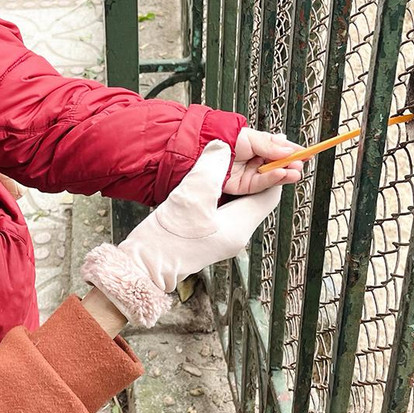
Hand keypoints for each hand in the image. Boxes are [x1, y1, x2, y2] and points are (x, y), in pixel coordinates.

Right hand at [80, 143, 281, 325]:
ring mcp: (223, 239)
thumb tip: (223, 146)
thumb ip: (211, 167)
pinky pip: (223, 210)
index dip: (270, 172)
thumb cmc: (167, 236)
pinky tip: (206, 181)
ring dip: (234, 183)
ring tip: (223, 162)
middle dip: (252, 175)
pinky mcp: (209, 238)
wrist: (143, 266)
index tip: (263, 152)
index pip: (269, 195)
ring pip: (238, 203)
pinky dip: (220, 193)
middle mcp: (237, 236)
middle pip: (255, 199)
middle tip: (244, 152)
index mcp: (240, 227)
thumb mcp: (191, 195)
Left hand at [223, 128, 303, 194]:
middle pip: (279, 165)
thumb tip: (289, 149)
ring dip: (286, 174)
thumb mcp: (252, 137)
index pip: (281, 150)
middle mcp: (256, 160)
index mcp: (259, 145)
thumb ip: (271, 146)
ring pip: (273, 176)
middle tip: (300, 163)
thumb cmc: (224, 139)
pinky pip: (262, 184)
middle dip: (291, 165)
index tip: (308, 154)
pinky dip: (273, 179)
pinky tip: (281, 174)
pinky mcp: (245, 186)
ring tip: (295, 171)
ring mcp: (251, 173)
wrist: (205, 151)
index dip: (295, 152)